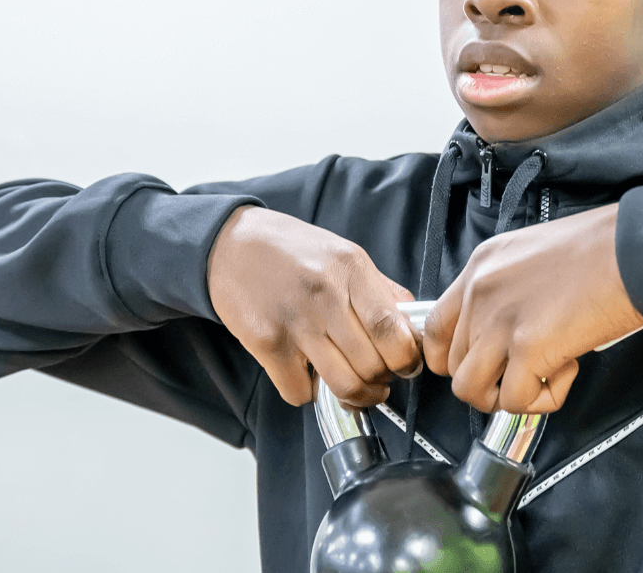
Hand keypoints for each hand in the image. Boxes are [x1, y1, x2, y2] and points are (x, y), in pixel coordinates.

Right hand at [207, 206, 421, 407]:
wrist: (232, 245)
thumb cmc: (289, 250)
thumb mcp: (343, 254)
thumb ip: (379, 288)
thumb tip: (411, 324)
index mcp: (350, 269)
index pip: (393, 330)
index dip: (407, 359)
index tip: (407, 365)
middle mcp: (325, 295)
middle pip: (372, 364)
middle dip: (382, 381)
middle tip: (379, 377)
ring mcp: (295, 322)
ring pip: (343, 385)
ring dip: (355, 396)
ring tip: (356, 388)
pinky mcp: (267, 344)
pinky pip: (300, 392)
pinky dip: (310, 393)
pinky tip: (310, 375)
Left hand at [423, 203, 642, 413]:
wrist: (638, 249)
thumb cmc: (604, 249)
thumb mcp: (534, 254)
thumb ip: (509, 290)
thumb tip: (510, 330)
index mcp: (481, 266)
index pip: (434, 326)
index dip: (450, 358)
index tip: (476, 367)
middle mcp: (481, 292)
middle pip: (454, 365)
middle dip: (490, 381)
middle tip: (527, 371)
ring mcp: (500, 320)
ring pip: (472, 390)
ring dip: (507, 396)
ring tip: (543, 378)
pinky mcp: (529, 347)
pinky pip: (515, 400)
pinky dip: (541, 400)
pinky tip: (566, 373)